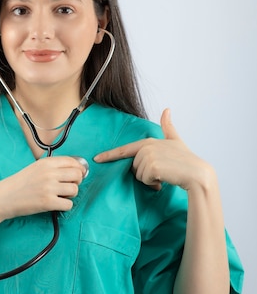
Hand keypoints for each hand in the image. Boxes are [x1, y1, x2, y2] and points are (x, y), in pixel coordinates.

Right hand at [0, 156, 86, 220]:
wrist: (4, 197)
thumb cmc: (19, 183)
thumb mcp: (35, 168)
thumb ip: (53, 167)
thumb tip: (77, 170)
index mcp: (46, 162)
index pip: (73, 162)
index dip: (78, 169)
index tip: (77, 175)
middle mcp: (49, 173)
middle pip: (77, 175)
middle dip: (76, 182)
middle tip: (68, 187)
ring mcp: (49, 188)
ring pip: (75, 190)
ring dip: (70, 195)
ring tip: (60, 196)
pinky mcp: (48, 202)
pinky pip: (69, 204)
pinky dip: (65, 206)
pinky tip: (56, 204)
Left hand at [94, 109, 211, 190]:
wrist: (197, 173)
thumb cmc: (186, 160)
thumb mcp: (175, 140)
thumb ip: (168, 127)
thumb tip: (166, 109)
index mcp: (148, 141)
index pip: (125, 150)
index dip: (109, 155)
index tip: (97, 159)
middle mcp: (146, 147)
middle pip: (133, 167)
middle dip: (145, 173)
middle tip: (162, 171)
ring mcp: (148, 156)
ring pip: (138, 175)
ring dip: (150, 179)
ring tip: (164, 175)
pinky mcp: (151, 167)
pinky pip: (144, 180)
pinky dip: (154, 183)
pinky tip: (165, 179)